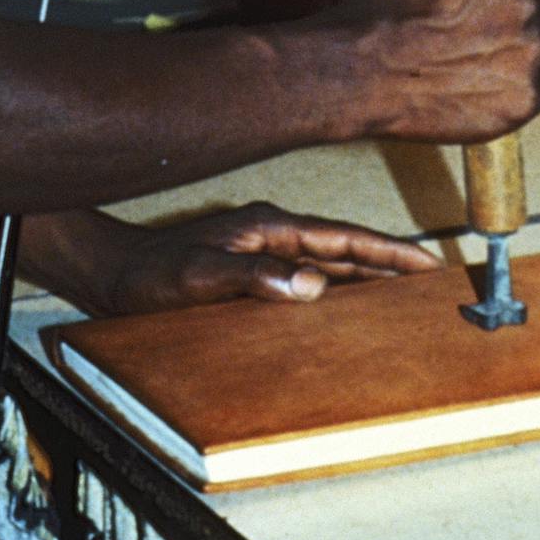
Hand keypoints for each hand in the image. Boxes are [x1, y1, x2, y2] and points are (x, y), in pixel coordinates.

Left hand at [13, 203, 439, 317]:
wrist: (107, 273)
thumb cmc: (145, 274)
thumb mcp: (197, 277)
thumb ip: (252, 277)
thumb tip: (312, 285)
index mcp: (270, 228)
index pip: (343, 240)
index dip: (387, 252)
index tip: (426, 263)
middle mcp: (272, 236)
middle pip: (345, 251)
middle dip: (389, 264)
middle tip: (432, 283)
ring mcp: (263, 252)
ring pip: (329, 266)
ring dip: (366, 280)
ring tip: (405, 298)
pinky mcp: (252, 271)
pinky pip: (307, 280)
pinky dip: (336, 292)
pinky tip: (346, 311)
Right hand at [333, 0, 539, 142]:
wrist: (352, 68)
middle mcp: (528, 0)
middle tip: (456, 9)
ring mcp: (529, 53)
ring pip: (534, 36)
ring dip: (506, 38)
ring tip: (456, 44)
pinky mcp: (524, 98)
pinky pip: (531, 83)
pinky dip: (506, 81)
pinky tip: (465, 74)